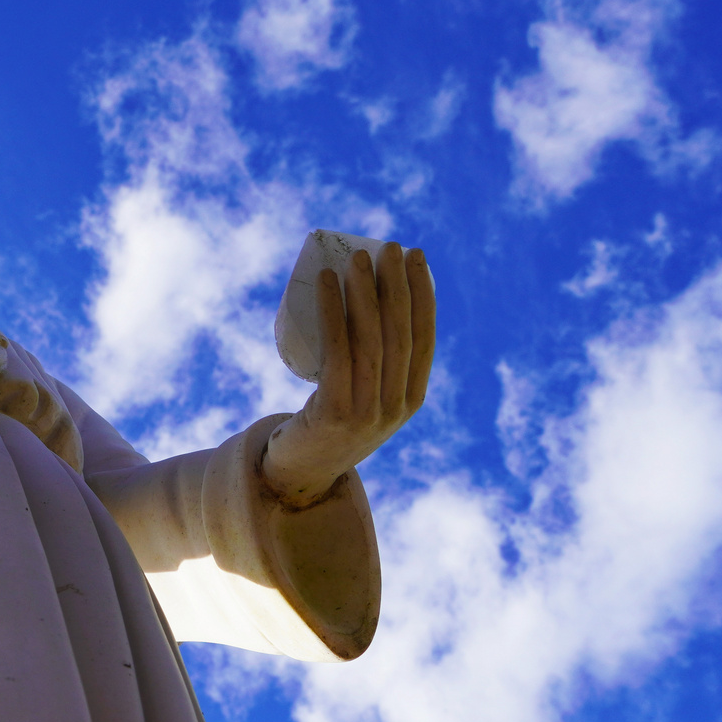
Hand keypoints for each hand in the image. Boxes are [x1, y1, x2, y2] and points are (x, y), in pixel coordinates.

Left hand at [261, 242, 434, 506]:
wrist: (297, 474)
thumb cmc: (329, 424)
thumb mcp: (367, 398)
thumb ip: (378, 368)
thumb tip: (374, 301)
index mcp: (412, 400)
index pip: (424, 337)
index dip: (423, 293)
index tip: (415, 256)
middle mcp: (395, 407)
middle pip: (399, 333)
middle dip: (396, 283)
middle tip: (387, 246)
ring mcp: (366, 412)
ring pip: (370, 339)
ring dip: (365, 291)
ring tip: (356, 257)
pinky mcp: (332, 412)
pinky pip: (336, 351)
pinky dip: (333, 310)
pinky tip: (327, 282)